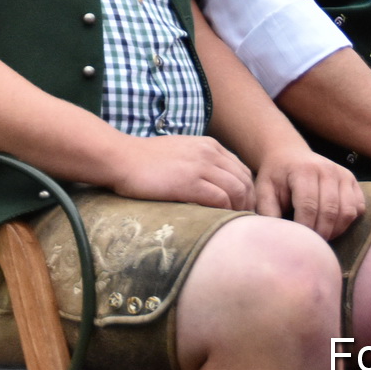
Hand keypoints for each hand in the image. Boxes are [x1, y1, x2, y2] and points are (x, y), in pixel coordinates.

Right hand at [106, 134, 255, 211]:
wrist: (122, 158)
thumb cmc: (145, 159)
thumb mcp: (180, 152)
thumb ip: (200, 162)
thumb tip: (214, 185)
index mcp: (208, 145)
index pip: (242, 170)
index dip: (248, 192)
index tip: (242, 209)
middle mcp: (208, 152)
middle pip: (245, 181)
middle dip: (248, 204)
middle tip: (242, 222)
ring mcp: (200, 166)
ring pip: (237, 190)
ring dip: (239, 210)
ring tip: (233, 225)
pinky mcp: (189, 182)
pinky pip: (220, 199)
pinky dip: (225, 212)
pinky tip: (219, 221)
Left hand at [253, 145, 364, 239]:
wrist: (289, 155)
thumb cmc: (276, 177)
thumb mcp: (264, 190)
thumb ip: (268, 212)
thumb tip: (275, 236)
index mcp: (304, 170)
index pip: (309, 207)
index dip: (305, 228)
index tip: (298, 241)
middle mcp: (327, 169)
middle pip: (330, 211)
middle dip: (320, 233)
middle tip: (311, 245)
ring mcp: (342, 174)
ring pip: (347, 212)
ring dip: (335, 230)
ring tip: (321, 237)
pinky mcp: (352, 180)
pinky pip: (358, 208)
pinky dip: (347, 222)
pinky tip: (332, 225)